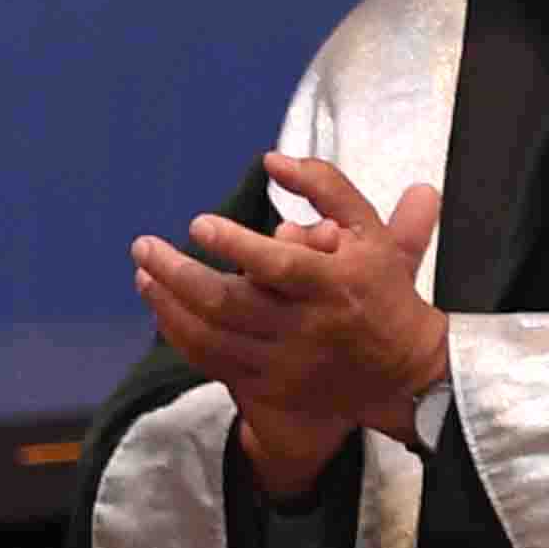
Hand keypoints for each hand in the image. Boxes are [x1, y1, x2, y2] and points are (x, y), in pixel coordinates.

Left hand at [131, 153, 444, 494]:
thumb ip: (326, 187)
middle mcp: (306, 328)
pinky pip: (211, 361)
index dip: (234, 244)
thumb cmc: (380, 290)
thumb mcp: (370, 232)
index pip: (278, 265)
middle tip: (143, 246)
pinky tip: (162, 307)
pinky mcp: (269, 387)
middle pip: (228, 304)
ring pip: (210, 337)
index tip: (198, 224)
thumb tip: (273, 160)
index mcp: (334, 286)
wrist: (404, 374)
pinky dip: (180, 333)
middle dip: (177, 274)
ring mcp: (284, 363)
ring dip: (167, 303)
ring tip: (144, 272)